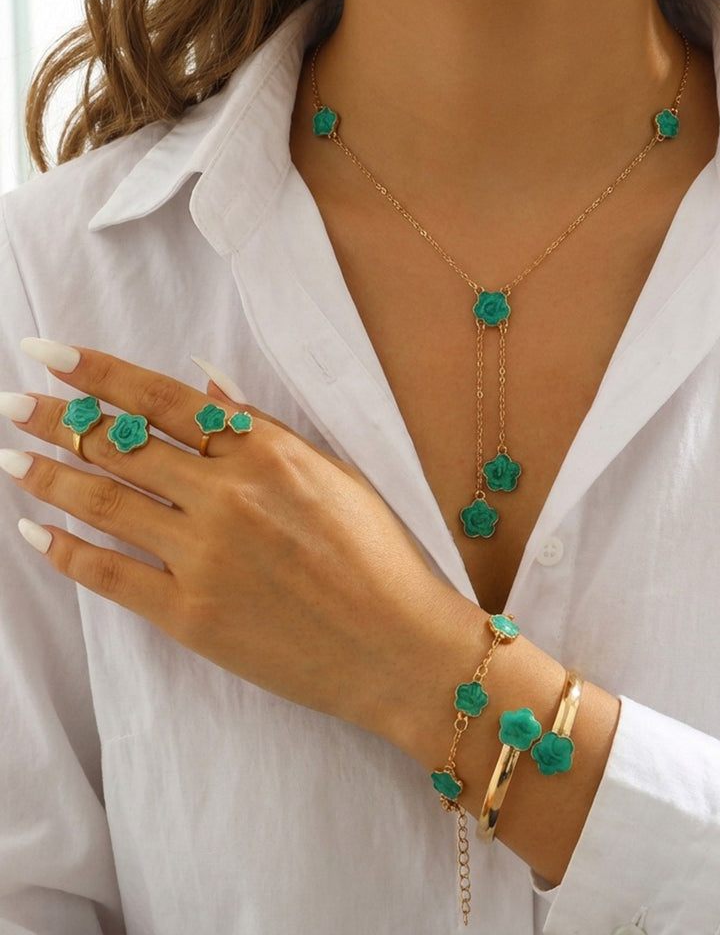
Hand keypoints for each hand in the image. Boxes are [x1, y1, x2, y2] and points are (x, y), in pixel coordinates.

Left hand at [2, 342, 479, 739]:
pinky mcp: (189, 616)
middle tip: (12, 404)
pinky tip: (34, 530)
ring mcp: (203, 558)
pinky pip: (109, 574)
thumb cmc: (379, 556)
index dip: (98, 373)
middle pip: (119, 446)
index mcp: (265, 452)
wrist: (398, 648)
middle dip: (56, 420)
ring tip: (10, 458)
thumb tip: (202, 380)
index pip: (160, 399)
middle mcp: (226, 497)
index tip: (49, 354)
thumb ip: (262, 426)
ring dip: (47, 475)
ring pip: (104, 502)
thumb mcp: (333, 472)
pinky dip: (65, 550)